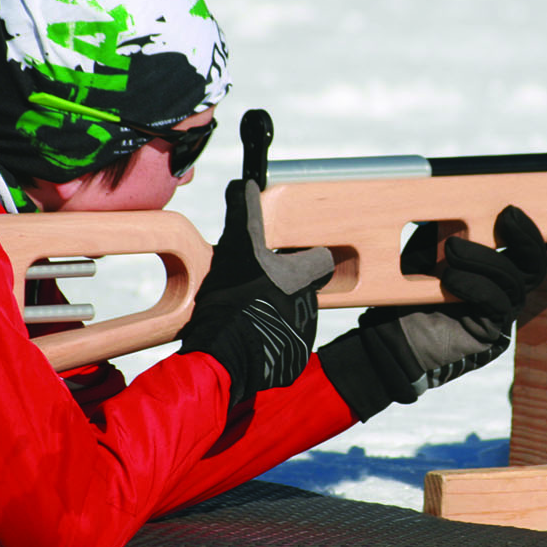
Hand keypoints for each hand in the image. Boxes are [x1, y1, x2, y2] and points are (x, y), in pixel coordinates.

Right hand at [177, 180, 333, 405]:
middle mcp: (309, 305)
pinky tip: (249, 340)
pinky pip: (284, 349)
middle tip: (254, 293)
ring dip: (276, 317)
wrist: (224, 355)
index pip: (322, 261)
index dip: (306, 259)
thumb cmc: (231, 298)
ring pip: (294, 320)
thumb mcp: (236, 249)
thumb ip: (244, 213)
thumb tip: (245, 183)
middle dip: (284, 291)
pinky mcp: (293, 362)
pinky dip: (270, 345)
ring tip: (247, 318)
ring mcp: (303, 336)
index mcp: (300, 276)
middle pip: (303, 292)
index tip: (287, 262)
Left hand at [320, 205, 546, 419]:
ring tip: (452, 248)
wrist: (393, 328)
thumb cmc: (411, 280)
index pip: (532, 248)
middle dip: (527, 236)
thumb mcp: (430, 242)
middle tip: (509, 215)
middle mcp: (507, 285)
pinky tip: (451, 278)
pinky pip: (496, 304)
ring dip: (485, 259)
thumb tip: (467, 199)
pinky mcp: (491, 329)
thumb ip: (453, 223)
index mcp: (499, 262)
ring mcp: (502, 308)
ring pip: (515, 280)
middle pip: (536, 263)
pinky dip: (475, 286)